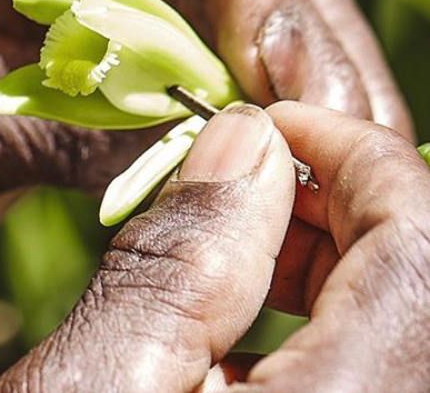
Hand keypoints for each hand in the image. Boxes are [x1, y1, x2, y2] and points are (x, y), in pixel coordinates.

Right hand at [0, 102, 429, 391]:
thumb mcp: (93, 386)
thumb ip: (181, 260)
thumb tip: (246, 139)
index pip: (426, 244)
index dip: (360, 156)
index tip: (265, 123)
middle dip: (352, 204)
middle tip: (244, 186)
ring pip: (416, 319)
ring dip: (345, 260)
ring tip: (244, 250)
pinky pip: (381, 365)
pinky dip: (332, 320)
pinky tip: (251, 326)